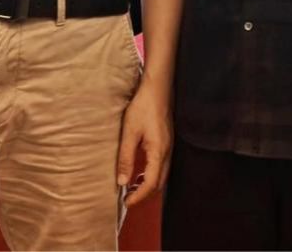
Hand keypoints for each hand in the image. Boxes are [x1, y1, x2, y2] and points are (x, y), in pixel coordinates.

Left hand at [116, 80, 171, 206]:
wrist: (157, 89)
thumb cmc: (143, 107)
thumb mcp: (129, 132)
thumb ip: (126, 158)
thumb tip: (122, 181)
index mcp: (158, 152)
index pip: (150, 183)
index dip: (139, 196)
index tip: (126, 203)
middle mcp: (167, 153)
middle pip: (159, 183)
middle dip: (144, 194)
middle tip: (128, 198)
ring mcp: (169, 148)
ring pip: (161, 175)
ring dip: (148, 184)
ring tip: (132, 187)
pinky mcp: (166, 142)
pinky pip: (161, 166)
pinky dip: (151, 174)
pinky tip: (140, 171)